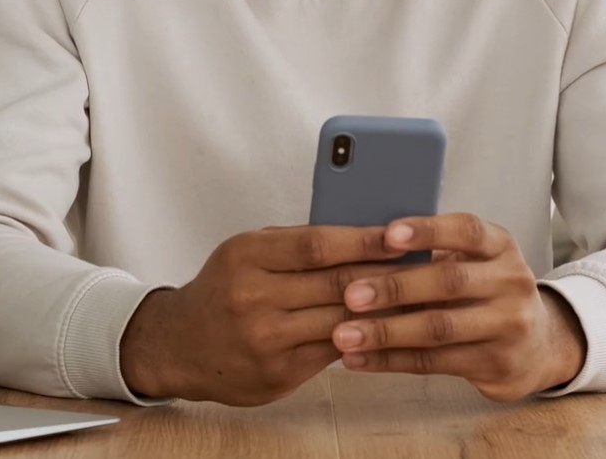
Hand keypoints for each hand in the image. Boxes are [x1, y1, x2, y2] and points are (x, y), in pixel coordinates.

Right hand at [120, 225, 408, 405]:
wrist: (178, 345)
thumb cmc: (224, 288)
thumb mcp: (247, 252)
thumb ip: (297, 244)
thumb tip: (366, 230)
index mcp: (246, 255)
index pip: (318, 244)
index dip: (365, 239)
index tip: (403, 234)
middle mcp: (252, 297)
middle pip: (336, 283)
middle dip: (386, 273)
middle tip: (427, 264)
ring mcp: (264, 339)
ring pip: (341, 319)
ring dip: (385, 309)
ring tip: (420, 296)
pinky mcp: (277, 373)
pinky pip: (334, 351)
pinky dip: (365, 336)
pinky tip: (391, 326)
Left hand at [329, 214, 587, 401]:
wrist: (537, 346)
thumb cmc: (485, 293)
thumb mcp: (474, 262)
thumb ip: (433, 252)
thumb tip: (362, 243)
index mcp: (500, 246)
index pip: (467, 230)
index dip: (427, 231)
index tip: (387, 234)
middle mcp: (511, 282)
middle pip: (449, 282)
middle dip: (395, 287)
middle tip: (349, 293)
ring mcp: (507, 326)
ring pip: (438, 328)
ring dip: (386, 332)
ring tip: (344, 334)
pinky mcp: (495, 364)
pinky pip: (434, 363)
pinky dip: (390, 360)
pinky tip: (358, 359)